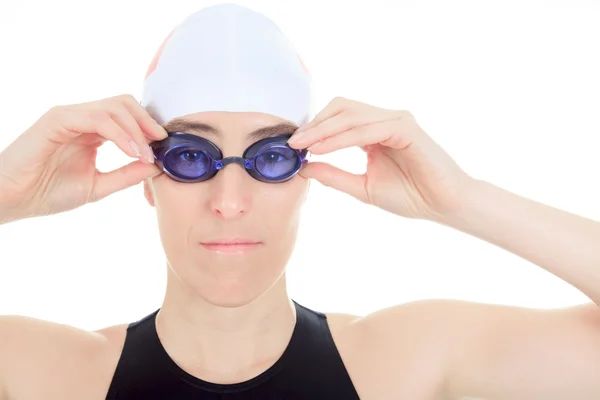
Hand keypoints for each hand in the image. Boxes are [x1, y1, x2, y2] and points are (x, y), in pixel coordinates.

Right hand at [0, 94, 166, 222]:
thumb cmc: (47, 192)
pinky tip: (130, 151)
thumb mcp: (98, 185)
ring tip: (144, 154)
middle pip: (125, 103)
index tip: (165, 147)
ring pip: (115, 107)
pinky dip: (119, 133)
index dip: (149, 128)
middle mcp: (82, 118)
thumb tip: (156, 166)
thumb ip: (126, 175)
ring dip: (136, 130)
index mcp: (92, 131)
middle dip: (147, 122)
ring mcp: (70, 116)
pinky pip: (97, 117)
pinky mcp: (58, 119)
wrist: (12, 199)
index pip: (128, 116)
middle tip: (161, 143)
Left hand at [287, 96, 476, 220]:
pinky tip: (322, 150)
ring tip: (301, 145)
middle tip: (292, 142)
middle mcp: (384, 120)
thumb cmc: (411, 196)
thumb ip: (334, 176)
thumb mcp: (362, 187)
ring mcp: (396, 120)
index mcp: (374, 131)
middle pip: (341, 108)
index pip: (338, 118)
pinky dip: (341, 138)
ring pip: (350, 115)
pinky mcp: (406, 128)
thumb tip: (303, 168)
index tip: (292, 144)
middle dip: (314, 124)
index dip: (314, 128)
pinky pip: (366, 129)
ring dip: (322, 130)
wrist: (443, 206)